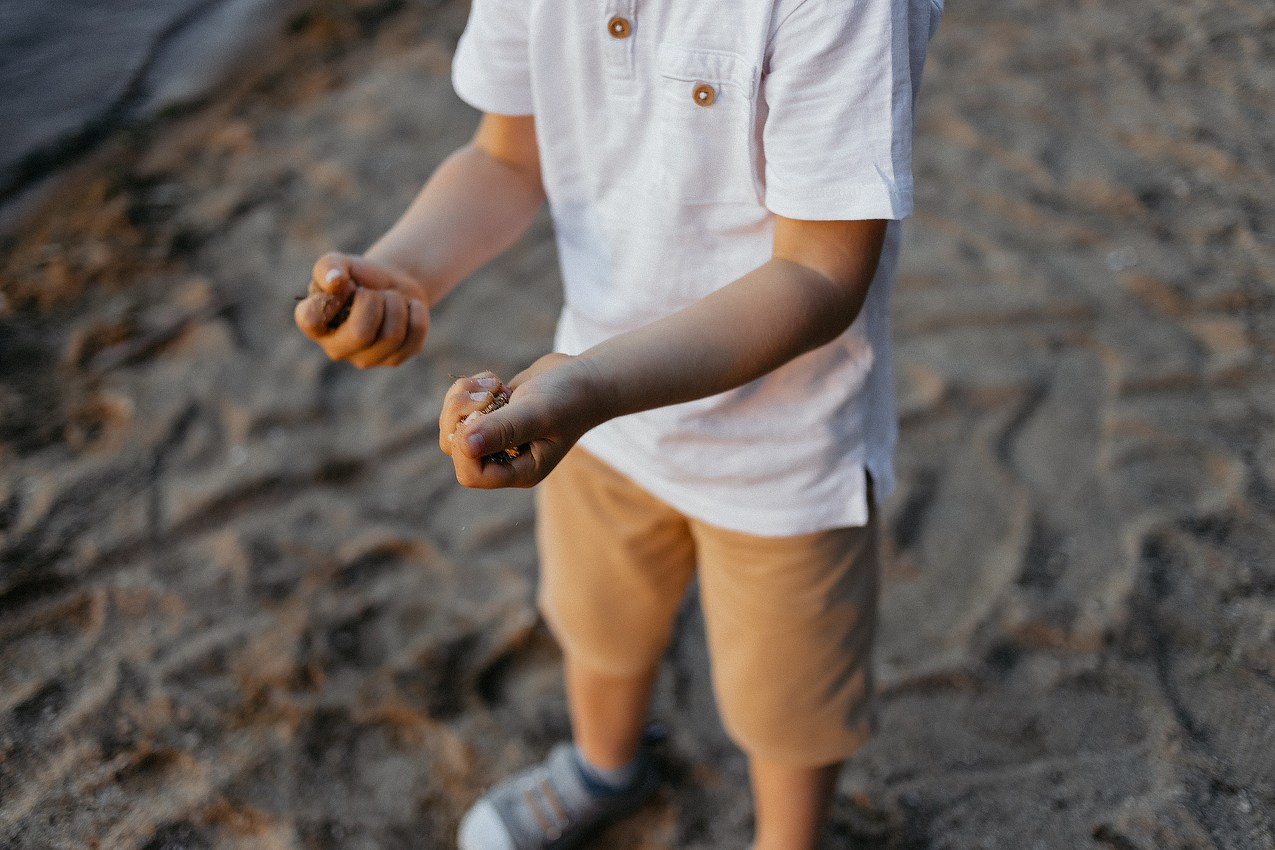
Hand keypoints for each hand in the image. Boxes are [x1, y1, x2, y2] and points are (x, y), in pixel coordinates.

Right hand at [294, 252, 429, 367]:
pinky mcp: (394, 360)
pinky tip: (406, 308)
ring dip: (396, 303)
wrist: (390, 285)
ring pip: (392, 335)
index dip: (332, 300)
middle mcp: (336, 349)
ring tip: (389, 298)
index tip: (346, 287)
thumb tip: (335, 281)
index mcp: (314, 325)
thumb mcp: (340, 263)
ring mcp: (365, 359)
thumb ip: (329, 266)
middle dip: (375, 301)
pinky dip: (415, 311)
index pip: (310, 320)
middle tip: (374, 292)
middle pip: (362, 333)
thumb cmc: (359, 276)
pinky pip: (415, 335)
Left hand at [439, 355, 604, 488]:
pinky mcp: (491, 417)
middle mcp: (504, 459)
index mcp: (519, 471)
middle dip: (460, 414)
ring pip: (454, 426)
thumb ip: (503, 430)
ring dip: (463, 398)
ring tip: (494, 383)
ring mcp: (496, 439)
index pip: (470, 474)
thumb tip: (465, 444)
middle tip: (488, 392)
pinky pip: (461, 408)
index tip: (483, 413)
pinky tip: (497, 380)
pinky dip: (470, 389)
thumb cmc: (569, 399)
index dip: (465, 445)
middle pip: (455, 449)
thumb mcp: (538, 414)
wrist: (585, 378)